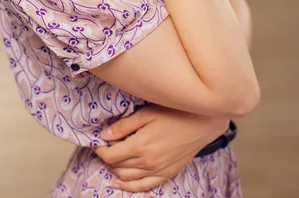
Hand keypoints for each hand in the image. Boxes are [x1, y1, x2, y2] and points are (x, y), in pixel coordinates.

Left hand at [93, 105, 228, 192]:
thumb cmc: (174, 112)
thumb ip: (124, 126)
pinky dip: (130, 187)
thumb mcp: (146, 113)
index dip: (100, 149)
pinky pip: (144, 186)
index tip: (96, 141)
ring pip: (128, 178)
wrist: (202, 122)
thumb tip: (104, 135)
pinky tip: (120, 183)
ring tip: (110, 160)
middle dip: (107, 158)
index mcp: (140, 146)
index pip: (111, 155)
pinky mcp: (168, 173)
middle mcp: (148, 163)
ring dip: (115, 171)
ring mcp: (158, 170)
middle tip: (103, 147)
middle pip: (118, 166)